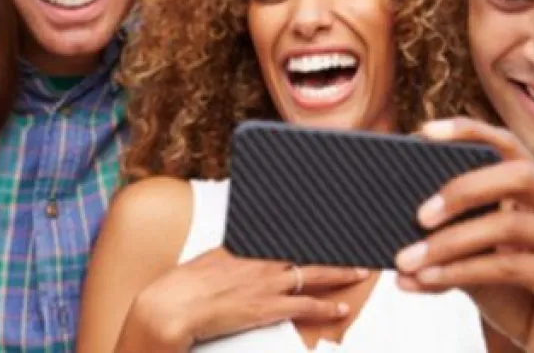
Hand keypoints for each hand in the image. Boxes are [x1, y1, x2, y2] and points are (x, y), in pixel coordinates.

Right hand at [126, 247, 367, 349]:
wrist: (173, 306)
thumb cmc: (184, 288)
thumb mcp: (209, 261)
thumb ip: (229, 256)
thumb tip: (236, 251)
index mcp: (246, 247)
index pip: (285, 233)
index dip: (309, 230)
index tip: (327, 224)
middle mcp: (260, 260)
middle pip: (305, 250)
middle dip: (333, 247)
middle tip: (355, 244)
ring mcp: (266, 283)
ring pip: (314, 273)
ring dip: (340, 273)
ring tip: (360, 272)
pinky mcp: (267, 307)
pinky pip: (305, 306)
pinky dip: (326, 307)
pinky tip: (340, 308)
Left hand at [395, 118, 533, 352]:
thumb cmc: (514, 290)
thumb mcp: (475, 256)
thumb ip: (447, 238)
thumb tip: (394, 243)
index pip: (508, 143)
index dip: (469, 131)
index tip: (425, 132)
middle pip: (516, 174)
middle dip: (463, 189)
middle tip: (418, 214)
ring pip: (506, 225)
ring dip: (448, 243)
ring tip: (407, 260)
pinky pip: (506, 266)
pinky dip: (459, 271)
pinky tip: (428, 280)